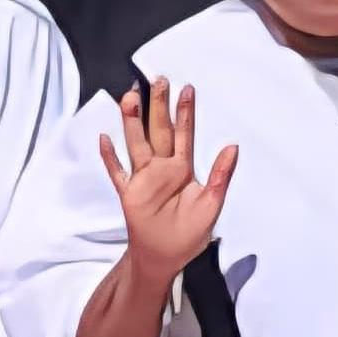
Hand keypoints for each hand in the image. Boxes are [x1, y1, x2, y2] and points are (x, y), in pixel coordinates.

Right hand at [102, 78, 237, 287]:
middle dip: (158, 105)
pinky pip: (118, 172)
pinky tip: (104, 138)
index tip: (187, 89)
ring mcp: (143, 179)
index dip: (185, 112)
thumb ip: (221, 176)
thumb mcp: (212, 204)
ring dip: (132, 122)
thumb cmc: (189, 234)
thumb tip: (233, 146)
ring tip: (129, 97)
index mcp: (183, 169)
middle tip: (158, 79)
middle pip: (158, 131)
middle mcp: (161, 169)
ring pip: (136, 144)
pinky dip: (110, 156)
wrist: (165, 257)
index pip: (184, 134)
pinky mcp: (128, 193)